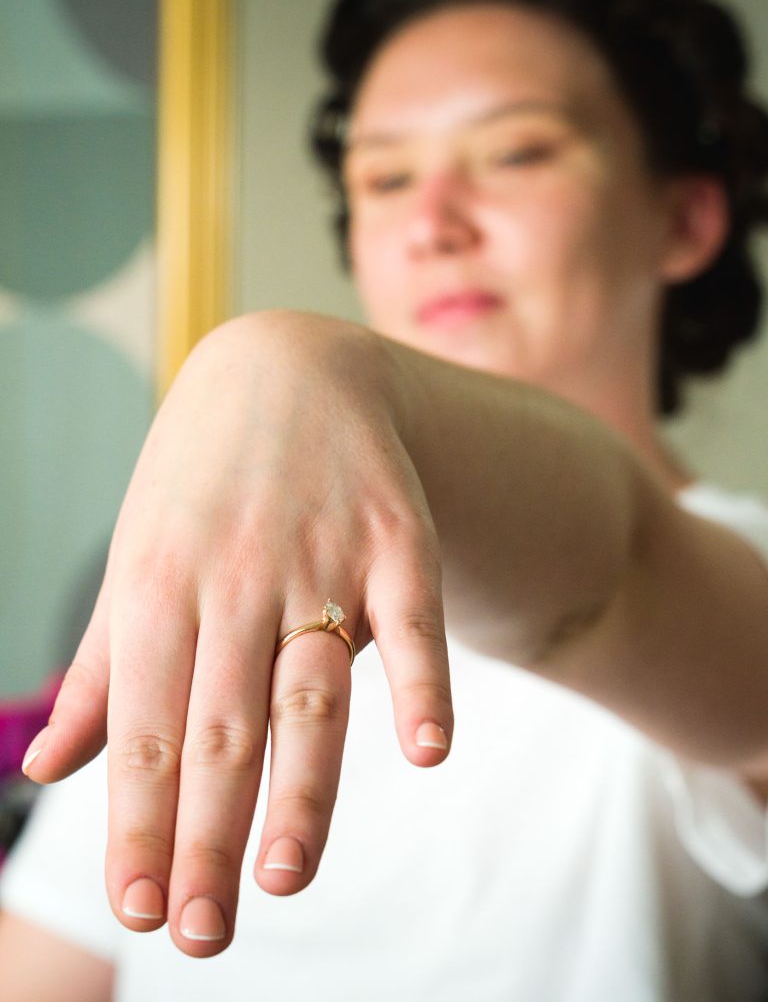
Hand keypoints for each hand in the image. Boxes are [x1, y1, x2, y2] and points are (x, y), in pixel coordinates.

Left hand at [22, 312, 452, 955]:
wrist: (288, 364)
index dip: (141, 821)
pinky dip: (420, 679)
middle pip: (223, 724)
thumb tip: (45, 765)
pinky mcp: (396, 535)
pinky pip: (410, 615)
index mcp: (158, 585)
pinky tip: (427, 750)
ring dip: (303, 785)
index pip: (148, 726)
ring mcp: (321, 554)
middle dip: (208, 835)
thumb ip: (102, 667)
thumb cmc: (200, 479)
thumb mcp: (136, 557)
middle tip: (204, 934)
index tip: (142, 908)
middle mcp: (235, 575)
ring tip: (285, 877)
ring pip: (310, 686)